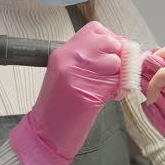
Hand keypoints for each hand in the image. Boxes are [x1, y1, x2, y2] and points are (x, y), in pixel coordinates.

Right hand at [10, 21, 137, 164]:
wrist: (45, 133)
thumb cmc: (59, 107)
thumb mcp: (66, 73)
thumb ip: (88, 59)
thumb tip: (116, 50)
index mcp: (63, 52)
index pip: (96, 30)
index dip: (110, 40)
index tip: (112, 54)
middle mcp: (69, 58)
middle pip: (109, 42)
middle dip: (118, 56)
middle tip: (115, 71)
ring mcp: (79, 74)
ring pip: (116, 61)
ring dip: (120, 74)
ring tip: (110, 87)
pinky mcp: (91, 90)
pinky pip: (117, 81)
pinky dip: (120, 89)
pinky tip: (111, 97)